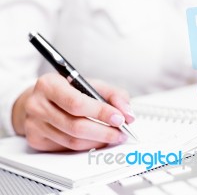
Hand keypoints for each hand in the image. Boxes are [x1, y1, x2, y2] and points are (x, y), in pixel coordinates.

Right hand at [12, 73, 134, 150]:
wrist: (38, 98)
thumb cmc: (65, 89)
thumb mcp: (89, 83)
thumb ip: (112, 94)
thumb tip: (127, 113)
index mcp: (49, 84)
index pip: (77, 103)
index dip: (101, 113)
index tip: (119, 118)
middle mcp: (37, 104)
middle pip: (75, 126)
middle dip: (104, 131)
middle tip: (121, 132)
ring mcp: (34, 125)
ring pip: (72, 141)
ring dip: (97, 141)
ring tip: (113, 136)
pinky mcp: (36, 140)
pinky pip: (66, 149)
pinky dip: (86, 146)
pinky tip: (97, 140)